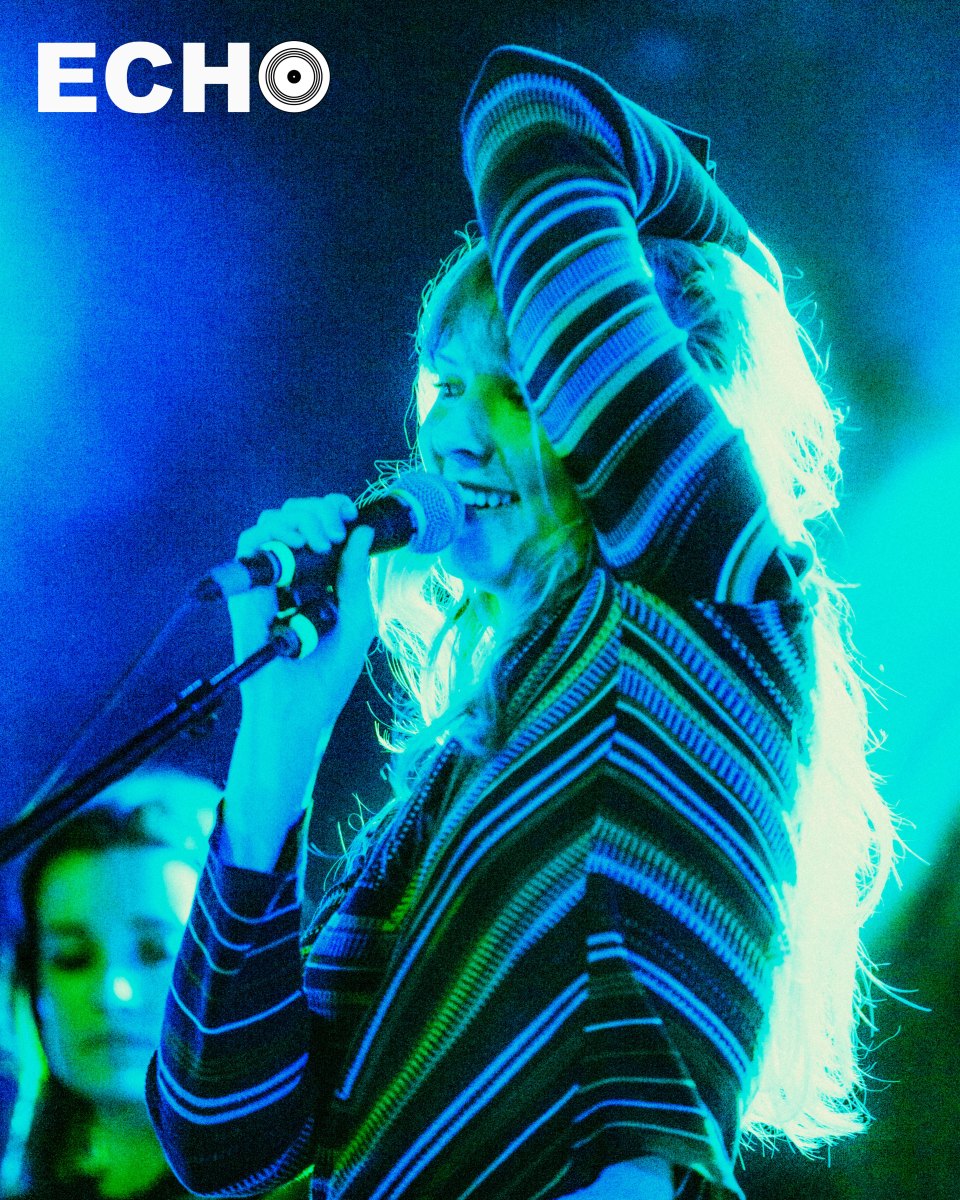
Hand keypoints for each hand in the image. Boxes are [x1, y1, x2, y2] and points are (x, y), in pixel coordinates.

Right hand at [222, 495, 376, 866]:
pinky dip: (270, 533)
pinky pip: (249, 543)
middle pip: (299, 514)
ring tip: (318, 541)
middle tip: (334, 532)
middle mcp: (297, 572)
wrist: (295, 707)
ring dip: (298, 518)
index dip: (335, 509)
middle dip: (320, 510)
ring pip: (274, 521)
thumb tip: (363, 532)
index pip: (326, 524)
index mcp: (326, 576)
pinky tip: (294, 547)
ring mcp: (270, 579)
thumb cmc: (329, 673)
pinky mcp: (246, 589)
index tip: (350, 514)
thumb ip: (358, 577)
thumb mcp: (358, 621)